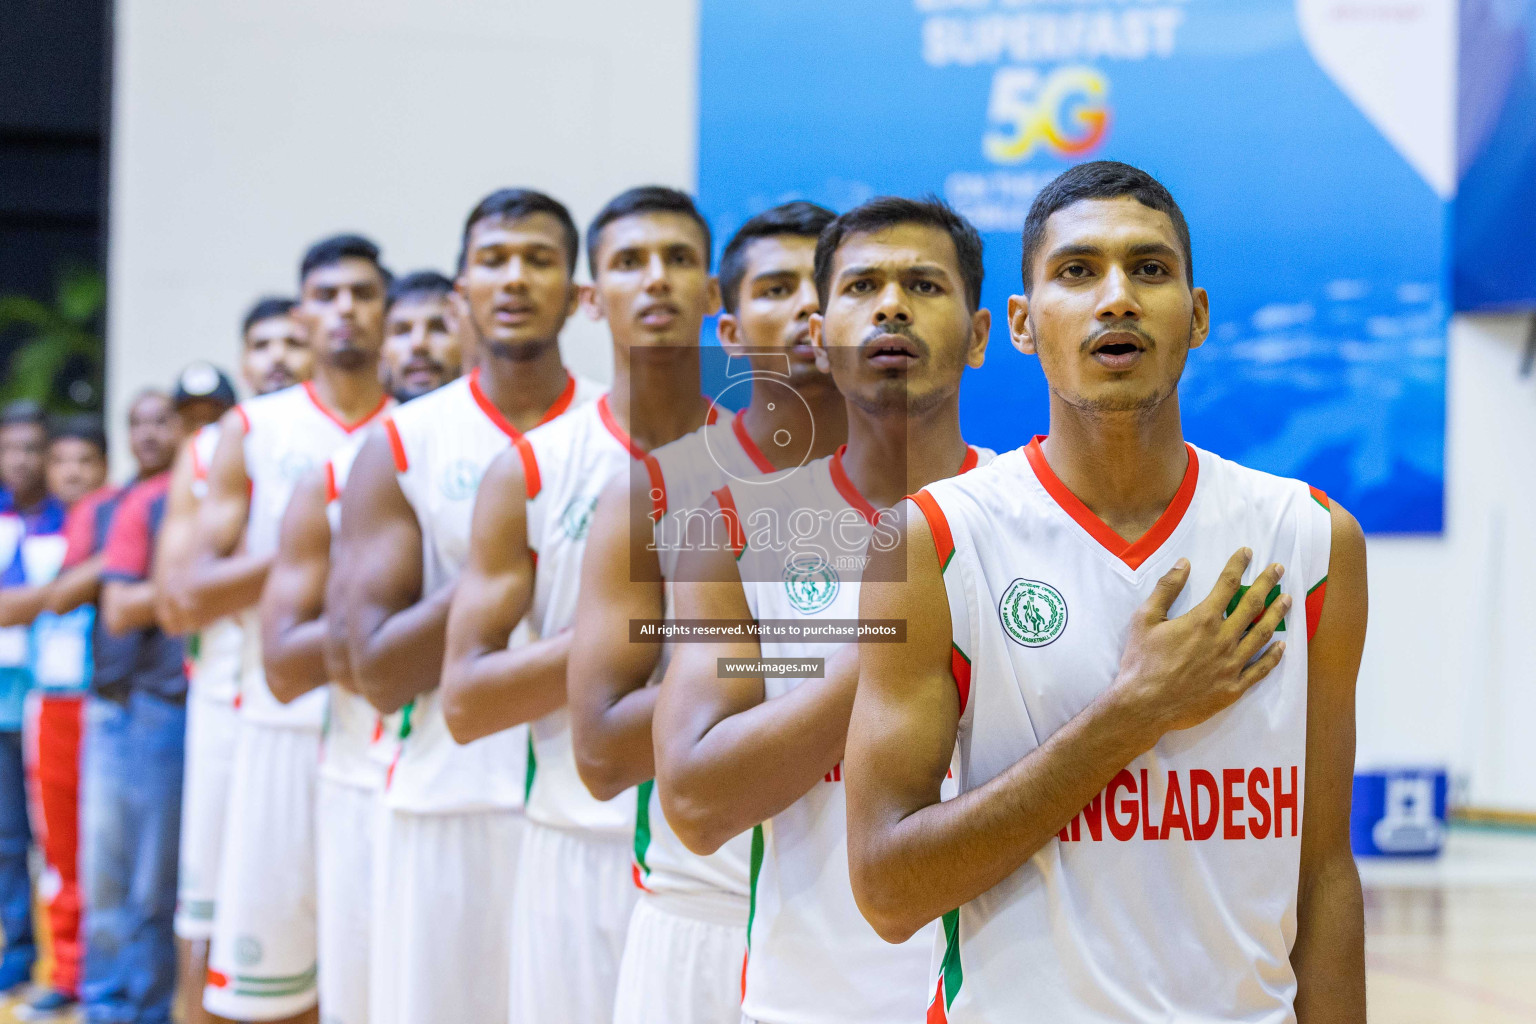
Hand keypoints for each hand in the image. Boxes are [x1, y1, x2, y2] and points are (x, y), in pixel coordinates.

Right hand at [1110, 548, 1290, 747]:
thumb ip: (1166, 589)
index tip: (1248, 553)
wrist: (1144, 706)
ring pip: (1262, 635)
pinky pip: (1260, 670)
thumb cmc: (1141, 661)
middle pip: (1252, 605)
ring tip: (1287, 600)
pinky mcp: (1233, 688)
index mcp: (1202, 620)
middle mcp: (1223, 639)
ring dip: (1277, 615)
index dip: (1238, 565)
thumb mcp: (1144, 619)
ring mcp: (1231, 665)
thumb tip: (1184, 563)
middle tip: (1279, 570)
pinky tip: (1282, 646)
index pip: (1227, 585)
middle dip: (1268, 584)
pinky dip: (1274, 656)